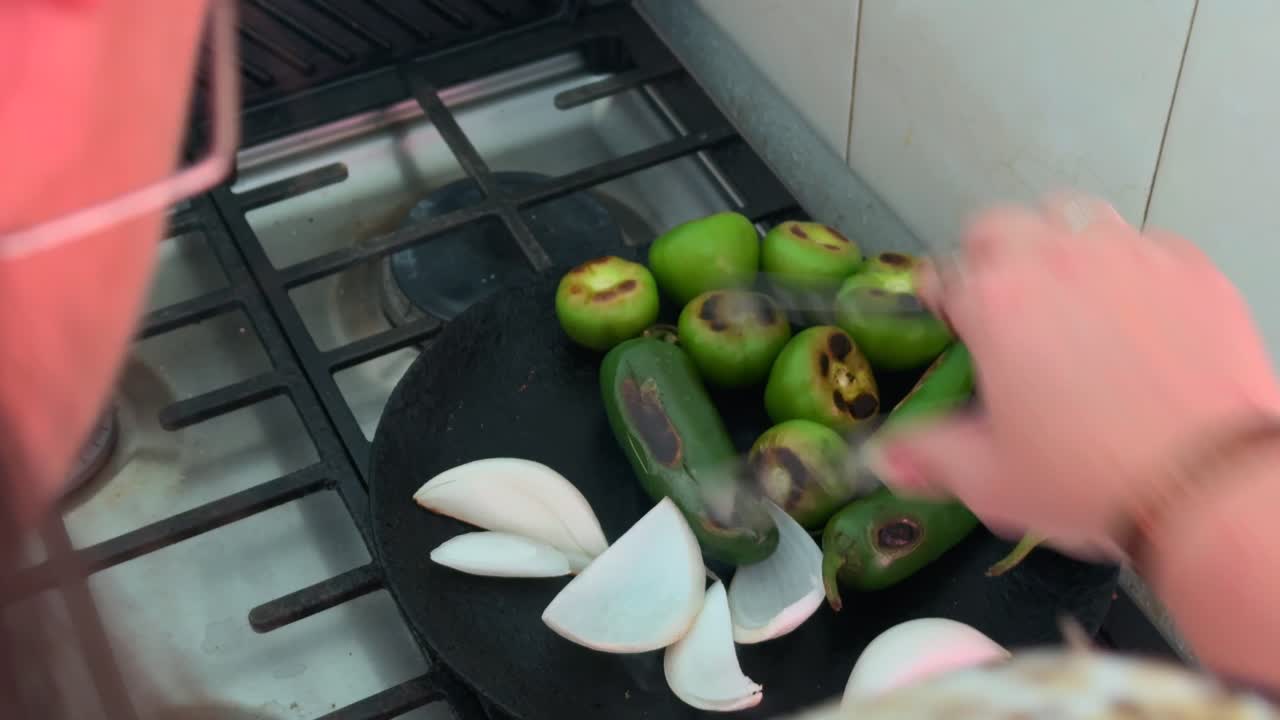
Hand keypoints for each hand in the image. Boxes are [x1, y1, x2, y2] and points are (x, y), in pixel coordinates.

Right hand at [868, 194, 1279, 558]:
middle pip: (1000, 224)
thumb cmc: (1090, 478)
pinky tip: (1137, 317)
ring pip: (1073, 215)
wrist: (1211, 484)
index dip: (941, 300)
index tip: (952, 325)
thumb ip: (927, 456)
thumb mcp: (989, 478)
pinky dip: (1131, 268)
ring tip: (1068, 296)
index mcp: (993, 300)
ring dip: (1058, 244)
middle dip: (991, 257)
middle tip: (1004, 309)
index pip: (943, 274)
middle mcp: (1056, 258)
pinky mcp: (1190, 267)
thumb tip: (884, 458)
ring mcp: (1128, 255)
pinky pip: (1146, 243)